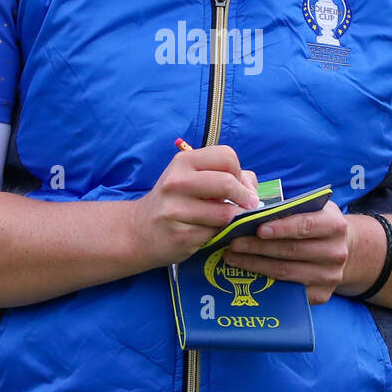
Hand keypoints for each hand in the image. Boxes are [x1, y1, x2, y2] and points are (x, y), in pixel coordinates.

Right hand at [132, 144, 260, 266]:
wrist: (139, 230)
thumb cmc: (174, 201)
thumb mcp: (193, 178)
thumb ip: (225, 174)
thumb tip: (252, 188)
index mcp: (183, 161)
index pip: (227, 156)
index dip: (239, 172)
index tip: (239, 185)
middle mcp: (177, 182)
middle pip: (227, 183)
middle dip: (245, 197)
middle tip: (248, 205)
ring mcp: (176, 209)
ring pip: (225, 213)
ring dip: (232, 219)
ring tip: (224, 219)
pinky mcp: (180, 235)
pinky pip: (215, 234)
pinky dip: (218, 234)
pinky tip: (207, 231)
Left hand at [221, 200, 348, 305]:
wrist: (343, 250)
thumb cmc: (315, 224)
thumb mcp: (310, 210)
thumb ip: (287, 210)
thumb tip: (250, 215)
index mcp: (335, 225)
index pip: (305, 226)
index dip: (281, 228)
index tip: (258, 229)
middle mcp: (336, 252)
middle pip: (291, 251)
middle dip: (258, 247)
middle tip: (233, 243)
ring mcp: (330, 277)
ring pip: (285, 272)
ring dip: (255, 265)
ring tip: (233, 257)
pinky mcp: (322, 295)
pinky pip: (288, 291)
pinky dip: (264, 282)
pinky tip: (247, 274)